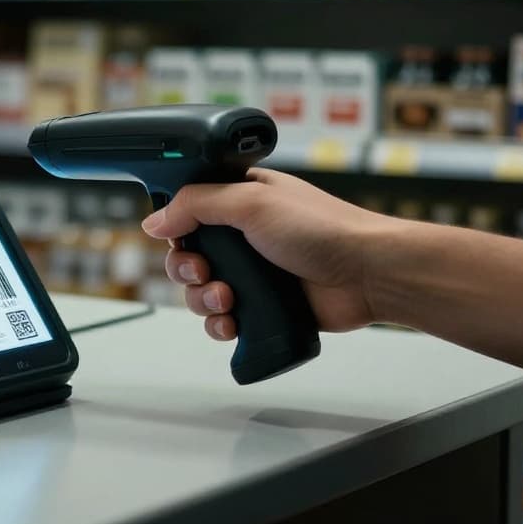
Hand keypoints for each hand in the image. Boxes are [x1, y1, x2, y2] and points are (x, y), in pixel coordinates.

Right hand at [140, 168, 406, 341]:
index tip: (179, 239)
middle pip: (189, 255)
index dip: (177, 228)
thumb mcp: (252, 202)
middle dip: (187, 269)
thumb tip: (155, 221)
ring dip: (203, 300)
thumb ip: (197, 205)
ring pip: (202, 291)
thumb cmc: (323, 228)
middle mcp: (244, 235)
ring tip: (227, 300)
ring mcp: (254, 272)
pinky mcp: (264, 306)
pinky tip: (232, 323)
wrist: (368, 274)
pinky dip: (220, 324)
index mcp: (241, 199)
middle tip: (205, 272)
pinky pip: (224, 320)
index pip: (189, 211)